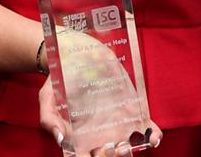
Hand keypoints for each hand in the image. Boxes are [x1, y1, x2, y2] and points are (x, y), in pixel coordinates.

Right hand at [36, 31, 161, 155]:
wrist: (74, 54)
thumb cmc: (59, 80)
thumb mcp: (47, 97)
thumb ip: (49, 119)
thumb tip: (61, 140)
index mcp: (79, 135)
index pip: (84, 156)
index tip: (91, 155)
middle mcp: (99, 133)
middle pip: (108, 154)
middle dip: (112, 155)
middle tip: (113, 150)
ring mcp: (116, 123)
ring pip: (127, 144)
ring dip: (130, 150)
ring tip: (126, 146)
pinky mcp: (130, 109)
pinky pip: (145, 127)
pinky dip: (152, 135)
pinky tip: (153, 138)